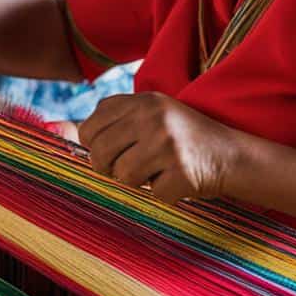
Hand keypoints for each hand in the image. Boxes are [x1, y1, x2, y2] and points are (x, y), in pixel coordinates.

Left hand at [78, 92, 242, 203]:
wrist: (232, 155)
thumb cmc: (183, 139)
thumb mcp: (151, 115)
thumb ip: (115, 120)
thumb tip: (64, 132)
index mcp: (143, 101)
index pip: (90, 127)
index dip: (94, 146)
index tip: (111, 152)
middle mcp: (153, 118)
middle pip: (99, 153)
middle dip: (109, 168)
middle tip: (131, 168)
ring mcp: (168, 144)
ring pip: (122, 176)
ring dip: (138, 182)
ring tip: (157, 170)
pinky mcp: (182, 172)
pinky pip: (151, 194)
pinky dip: (163, 193)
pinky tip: (178, 179)